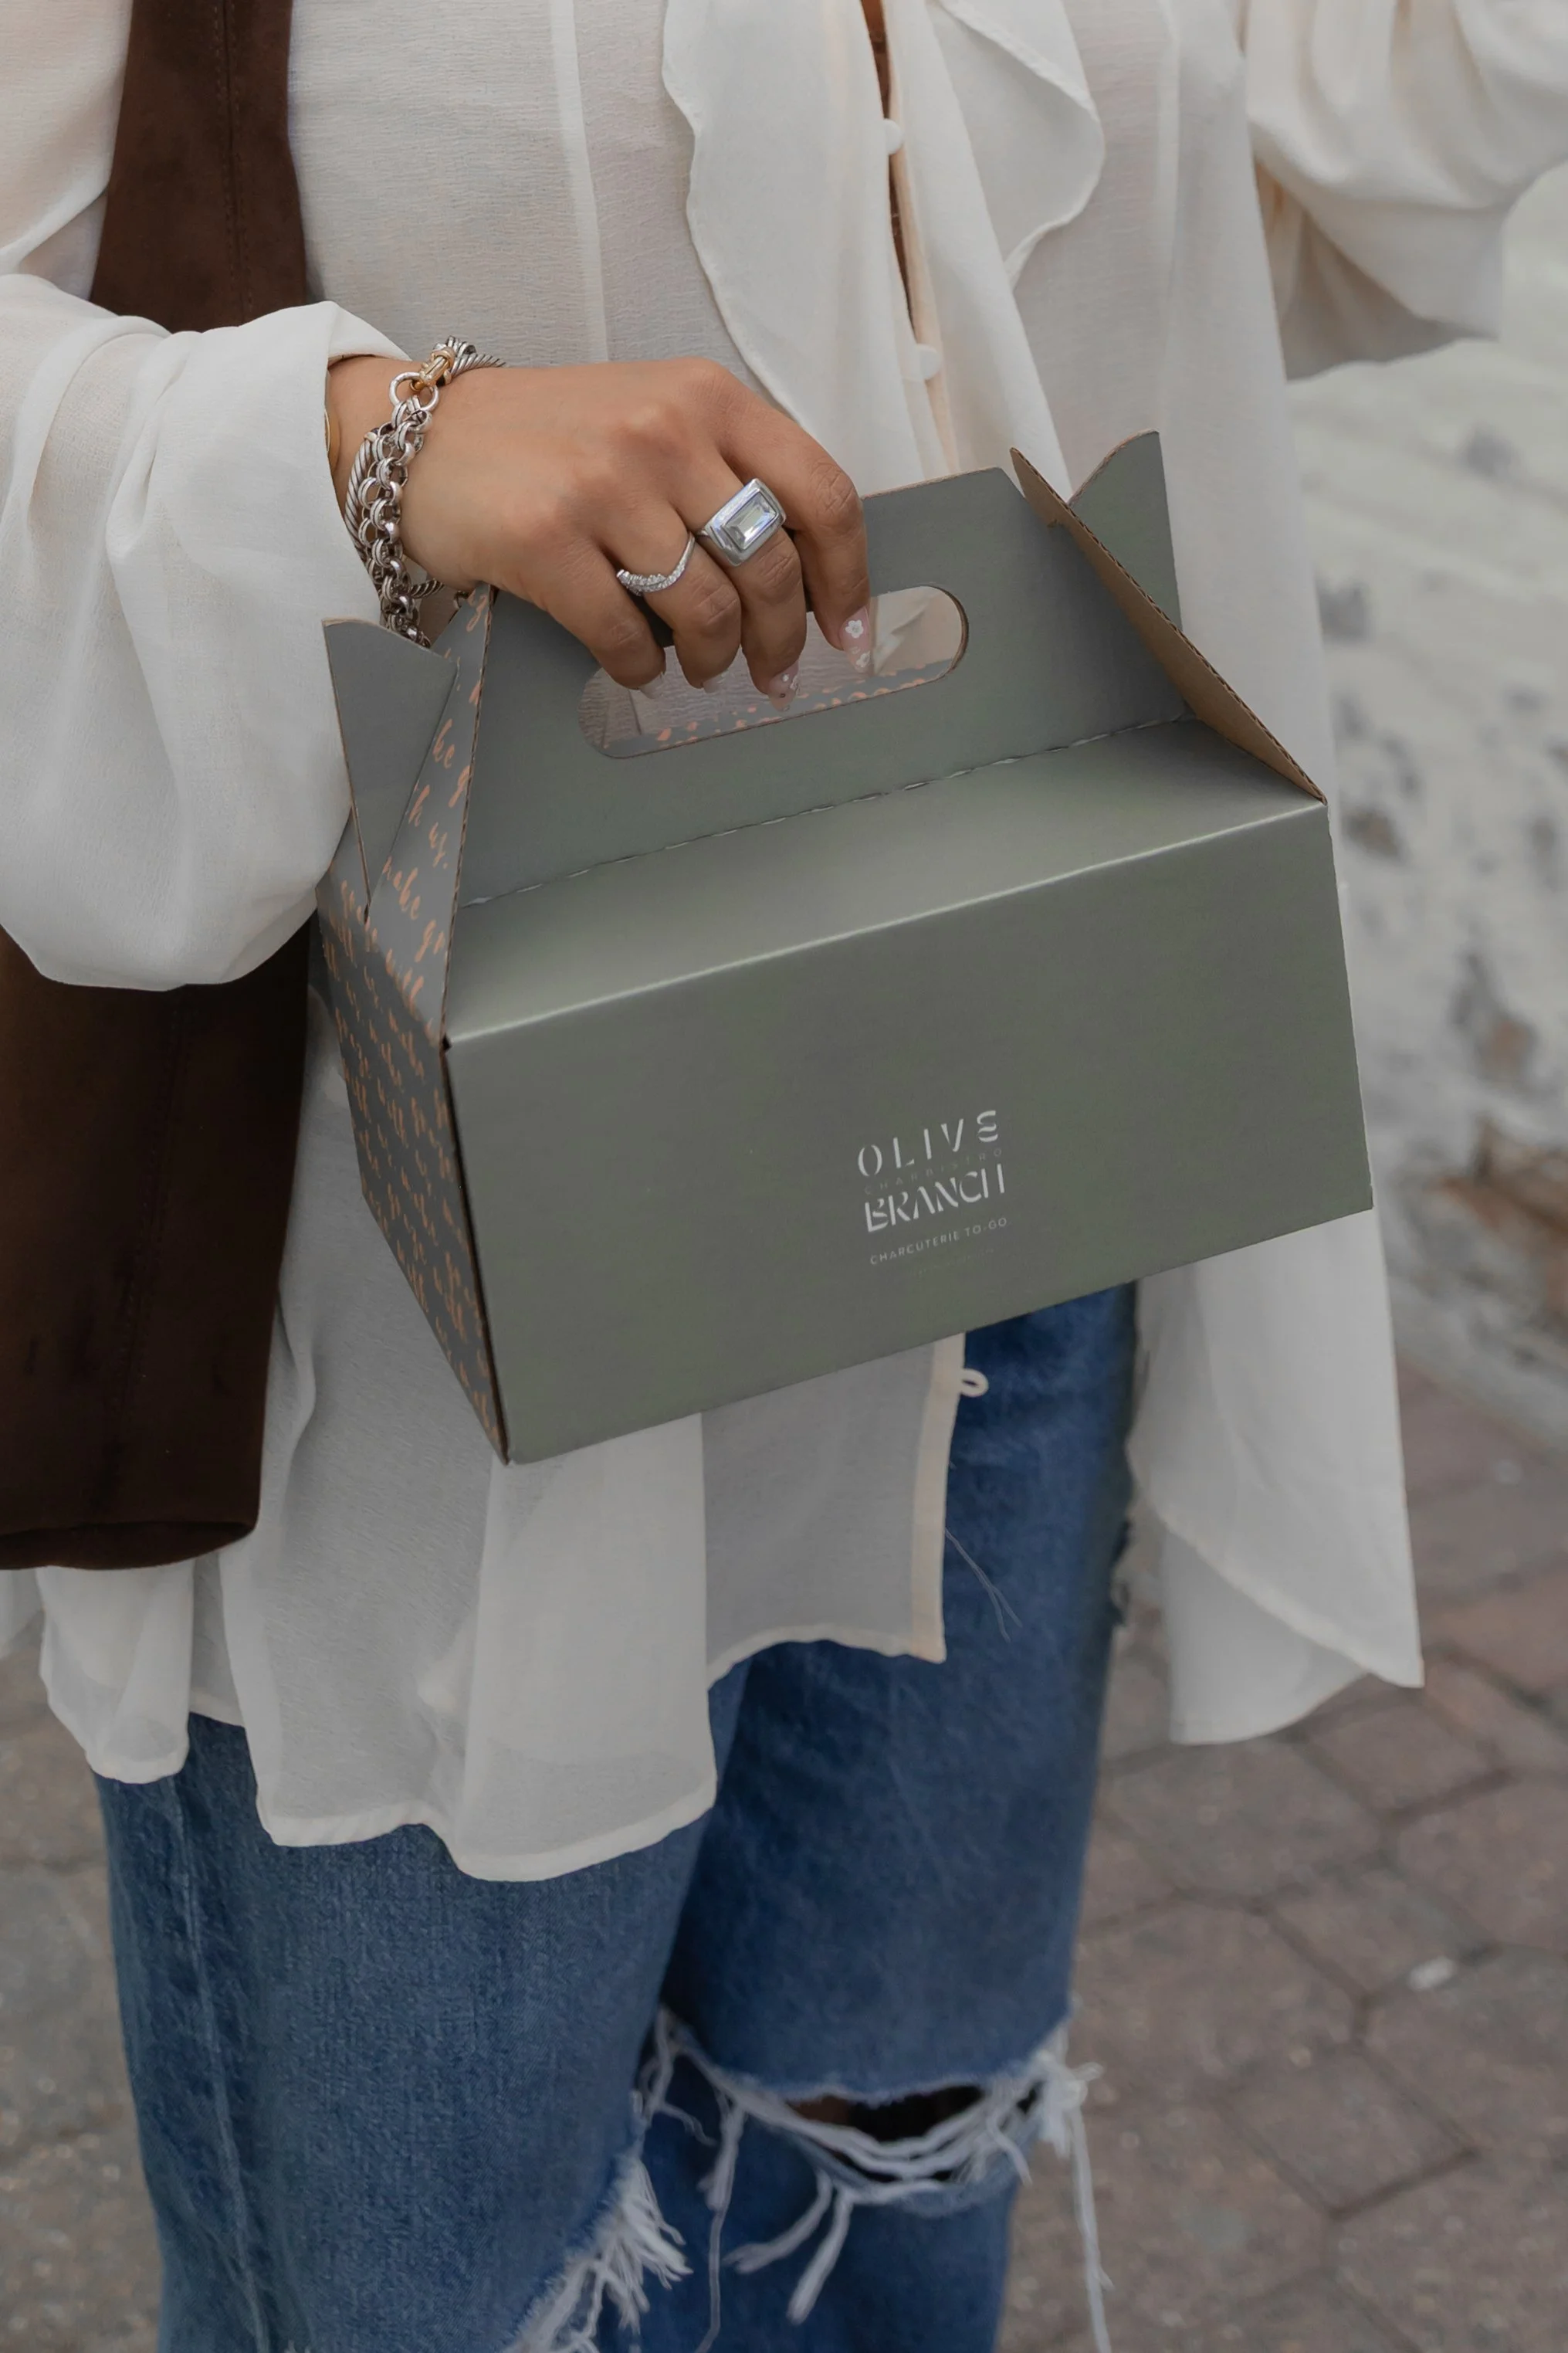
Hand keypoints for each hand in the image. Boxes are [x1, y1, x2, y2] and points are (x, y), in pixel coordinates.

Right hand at [327, 354, 871, 702]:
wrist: (422, 438)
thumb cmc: (552, 441)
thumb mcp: (655, 419)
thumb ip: (728, 474)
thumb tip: (804, 578)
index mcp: (709, 397)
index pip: (821, 494)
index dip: (847, 579)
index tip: (848, 633)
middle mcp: (664, 431)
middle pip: (770, 566)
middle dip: (781, 640)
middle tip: (773, 675)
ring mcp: (603, 483)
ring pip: (706, 610)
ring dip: (712, 660)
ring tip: (700, 670)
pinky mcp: (545, 539)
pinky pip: (626, 637)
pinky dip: (638, 669)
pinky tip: (632, 665)